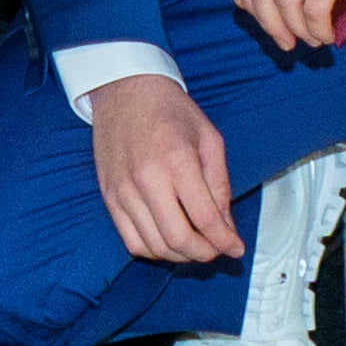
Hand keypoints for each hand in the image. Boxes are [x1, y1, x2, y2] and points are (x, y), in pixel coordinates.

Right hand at [85, 70, 242, 267]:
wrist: (125, 89)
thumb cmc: (170, 110)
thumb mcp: (209, 138)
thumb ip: (219, 185)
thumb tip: (225, 227)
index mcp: (178, 160)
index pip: (204, 218)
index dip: (225, 241)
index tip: (236, 249)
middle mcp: (147, 179)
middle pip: (179, 239)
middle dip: (204, 254)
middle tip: (217, 250)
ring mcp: (123, 190)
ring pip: (154, 246)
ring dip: (180, 256)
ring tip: (195, 247)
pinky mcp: (109, 197)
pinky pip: (131, 240)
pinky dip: (153, 251)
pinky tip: (168, 242)